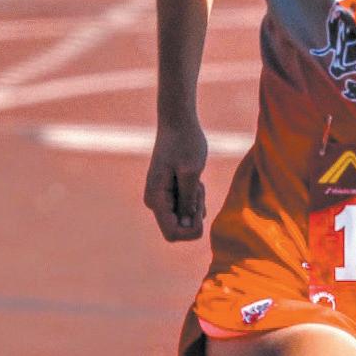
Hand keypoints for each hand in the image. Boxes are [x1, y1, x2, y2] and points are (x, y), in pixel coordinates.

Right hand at [144, 122, 207, 241]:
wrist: (177, 122)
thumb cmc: (185, 142)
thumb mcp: (192, 171)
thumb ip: (188, 200)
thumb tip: (185, 226)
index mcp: (156, 198)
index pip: (173, 234)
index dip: (191, 229)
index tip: (200, 207)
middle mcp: (155, 202)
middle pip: (180, 228)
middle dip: (195, 212)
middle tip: (198, 186)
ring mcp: (161, 199)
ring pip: (185, 218)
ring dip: (197, 203)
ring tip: (196, 179)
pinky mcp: (169, 194)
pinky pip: (186, 208)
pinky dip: (196, 197)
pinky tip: (195, 179)